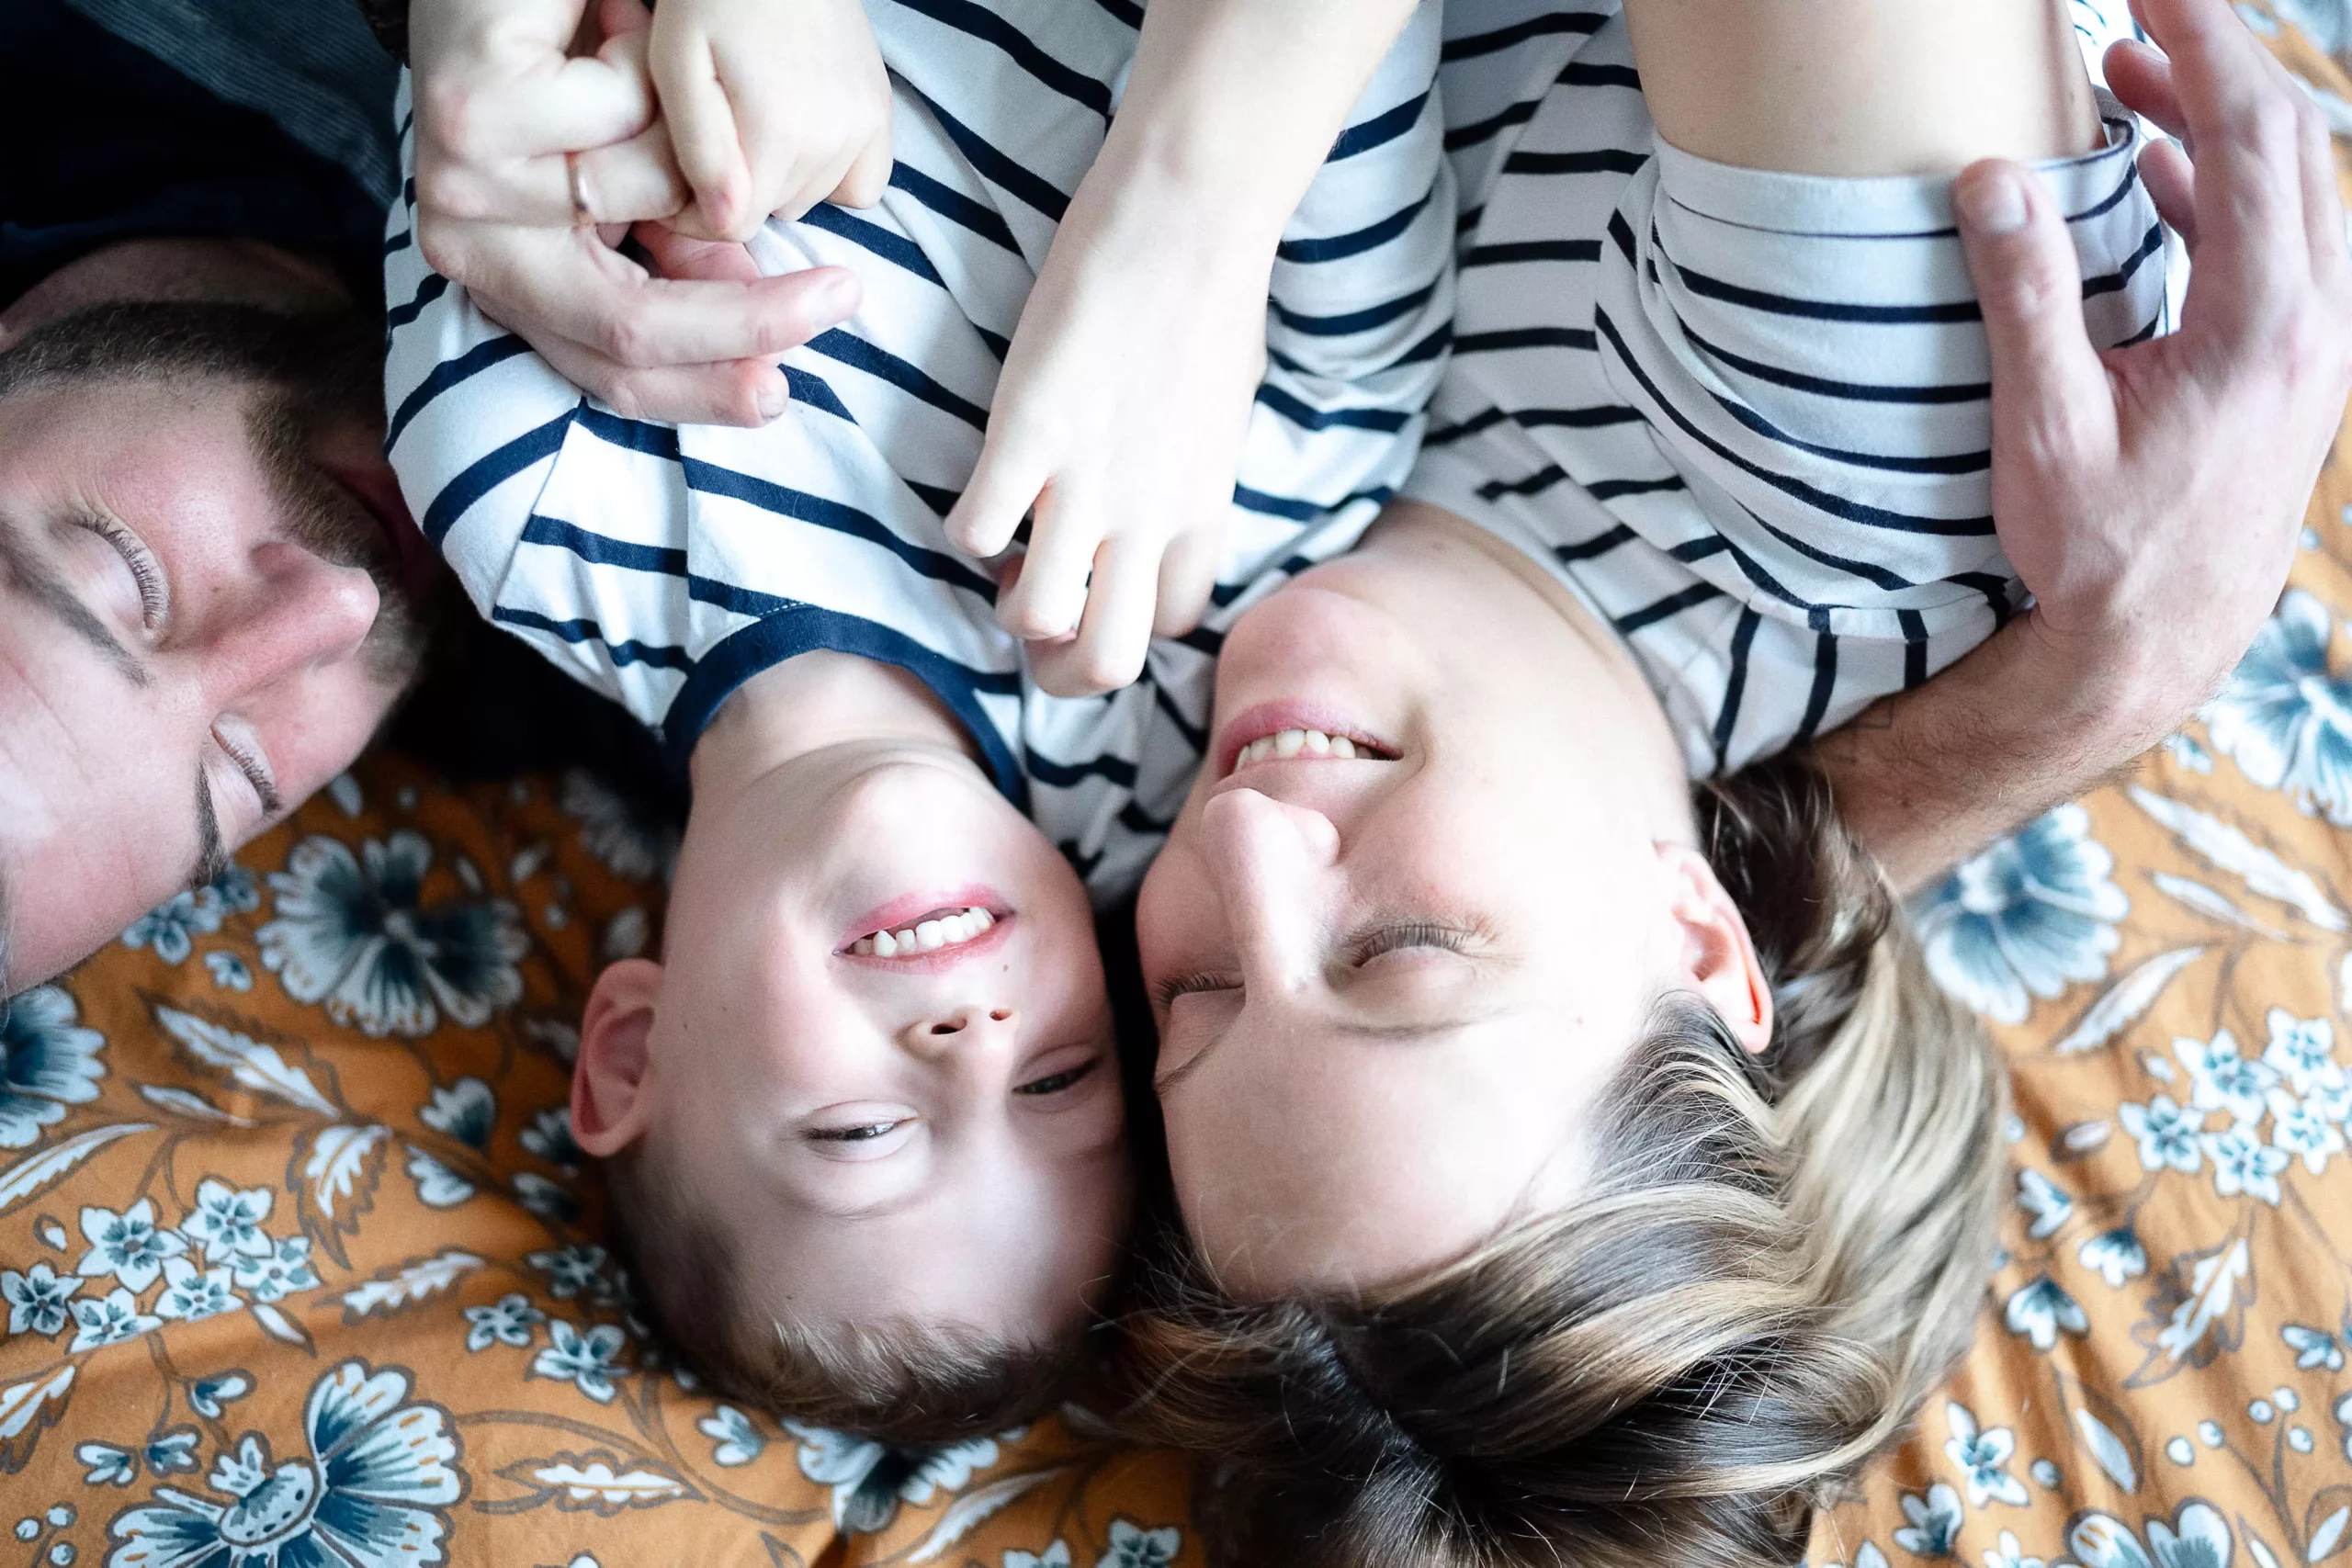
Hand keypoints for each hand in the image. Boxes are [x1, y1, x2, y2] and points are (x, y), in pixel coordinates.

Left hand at [409, 0, 861, 423]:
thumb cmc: (573, 70)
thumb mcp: (638, 189)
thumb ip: (682, 265)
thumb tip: (755, 348)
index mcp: (504, 281)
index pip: (613, 374)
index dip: (705, 390)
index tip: (783, 389)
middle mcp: (468, 247)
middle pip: (623, 327)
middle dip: (741, 318)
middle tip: (834, 300)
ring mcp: (460, 183)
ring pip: (634, 207)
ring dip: (683, 137)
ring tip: (667, 81)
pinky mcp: (468, 111)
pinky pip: (611, 117)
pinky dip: (638, 68)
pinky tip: (616, 30)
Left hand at [644, 0, 893, 241]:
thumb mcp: (676, 64)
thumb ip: (699, 149)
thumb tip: (725, 223)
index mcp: (778, 135)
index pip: (734, 226)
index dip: (696, 211)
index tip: (678, 171)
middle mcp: (833, 141)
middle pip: (772, 213)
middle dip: (736, 189)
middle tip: (714, 131)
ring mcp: (865, 128)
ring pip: (810, 200)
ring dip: (778, 178)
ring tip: (752, 122)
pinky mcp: (882, 114)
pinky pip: (861, 186)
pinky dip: (832, 175)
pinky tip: (804, 139)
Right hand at [947, 163, 1271, 696]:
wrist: (1188, 216)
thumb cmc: (1212, 296)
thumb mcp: (1223, 413)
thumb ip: (1189, 474)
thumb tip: (1160, 496)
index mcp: (1203, 510)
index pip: (1172, 627)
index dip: (1126, 621)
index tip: (1099, 579)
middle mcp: (1152, 517)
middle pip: (1109, 664)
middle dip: (1060, 664)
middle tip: (1039, 601)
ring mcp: (1090, 483)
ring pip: (1039, 622)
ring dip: (1009, 601)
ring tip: (1011, 547)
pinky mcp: (1029, 434)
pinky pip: (977, 534)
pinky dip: (966, 528)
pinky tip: (981, 484)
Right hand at [1807, 0, 2349, 892]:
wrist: (2153, 648)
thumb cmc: (2097, 552)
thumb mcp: (2043, 429)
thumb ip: (2024, 297)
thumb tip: (1991, 179)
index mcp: (2263, 327)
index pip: (2252, 135)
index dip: (2204, 40)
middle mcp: (2316, 326)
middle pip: (2296, 141)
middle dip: (2215, 61)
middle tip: (2134, 14)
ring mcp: (2318, 349)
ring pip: (2300, 188)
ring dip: (2220, 122)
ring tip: (2133, 79)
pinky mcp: (2297, 370)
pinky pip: (2287, 241)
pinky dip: (2227, 187)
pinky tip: (2160, 178)